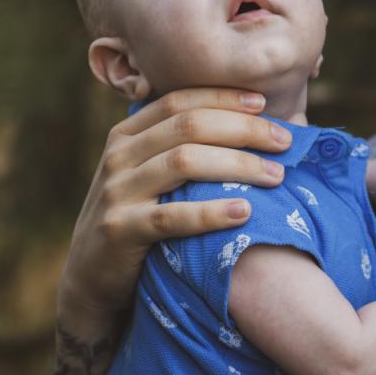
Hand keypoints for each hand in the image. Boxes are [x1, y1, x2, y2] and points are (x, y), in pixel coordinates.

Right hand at [57, 87, 291, 330]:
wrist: (91, 277)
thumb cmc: (138, 218)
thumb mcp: (148, 175)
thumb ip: (180, 147)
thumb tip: (250, 123)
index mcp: (127, 134)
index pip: (179, 100)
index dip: (224, 98)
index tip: (265, 103)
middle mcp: (118, 155)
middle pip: (189, 126)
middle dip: (243, 129)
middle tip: (284, 142)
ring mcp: (116, 191)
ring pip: (184, 162)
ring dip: (238, 165)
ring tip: (276, 176)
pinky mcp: (120, 230)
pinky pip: (171, 216)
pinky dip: (211, 212)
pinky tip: (243, 212)